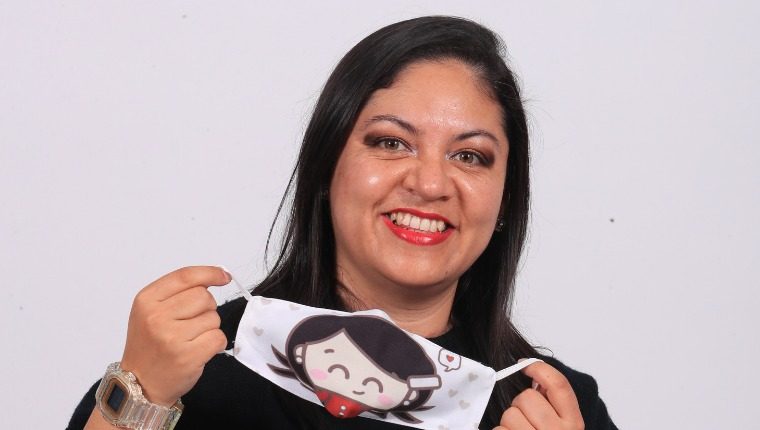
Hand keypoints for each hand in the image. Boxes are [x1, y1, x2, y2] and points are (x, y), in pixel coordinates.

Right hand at [120, 266, 229, 405]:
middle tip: (191, 324)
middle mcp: (156, 317)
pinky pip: (218, 338)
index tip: (223, 276)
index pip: (185, 276)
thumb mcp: (151, 311)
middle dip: (206, 308)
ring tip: (190, 340)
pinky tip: (198, 350)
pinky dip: (214, 344)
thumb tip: (218, 274)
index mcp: (146, 300)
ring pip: (213, 317)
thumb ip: (178, 291)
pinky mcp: (187, 356)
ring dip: (209, 328)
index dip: (210, 273)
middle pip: (204, 296)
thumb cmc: (150, 345)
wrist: (139, 384)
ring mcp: (171, 337)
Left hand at [494, 361, 583, 429]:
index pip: (558, 385)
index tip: (525, 366)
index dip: (539, 369)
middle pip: (526, 397)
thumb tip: (533, 377)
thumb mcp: (562, 427)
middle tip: (526, 423)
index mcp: (574, 424)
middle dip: (520, 406)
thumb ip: (553, 405)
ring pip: (509, 414)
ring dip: (508, 425)